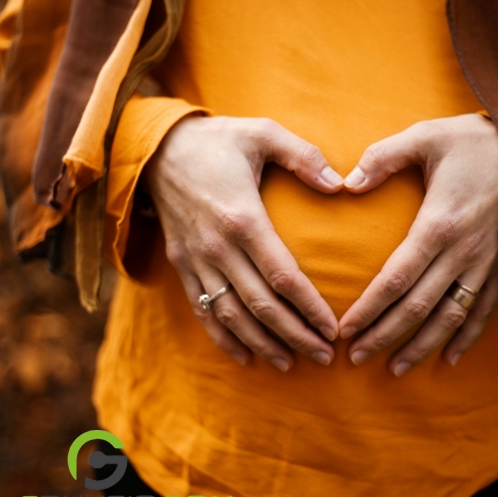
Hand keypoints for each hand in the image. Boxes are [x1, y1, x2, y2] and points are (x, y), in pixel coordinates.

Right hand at [144, 115, 343, 370]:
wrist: (156, 148)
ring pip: (232, 316)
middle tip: (325, 357)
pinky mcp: (182, 265)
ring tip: (291, 364)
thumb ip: (303, 156)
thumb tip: (341, 185)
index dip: (310, 307)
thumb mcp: (262, 132)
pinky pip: (202, 311)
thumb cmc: (218, 140)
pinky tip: (245, 358)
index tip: (334, 328)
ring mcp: (196, 260)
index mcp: (243, 218)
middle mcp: (218, 247)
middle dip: (295, 336)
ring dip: (263, 344)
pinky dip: (223, 338)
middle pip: (261, 306)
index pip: (283, 276)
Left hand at [338, 113, 497, 375]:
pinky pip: (484, 311)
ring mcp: (487, 264)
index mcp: (439, 223)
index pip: (396, 279)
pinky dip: (466, 338)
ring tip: (395, 369)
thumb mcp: (424, 136)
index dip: (369, 309)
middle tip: (355, 358)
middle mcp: (464, 251)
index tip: (345, 330)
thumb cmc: (472, 141)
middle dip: (385, 335)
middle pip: (419, 307)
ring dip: (421, 346)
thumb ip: (382, 157)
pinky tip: (448, 359)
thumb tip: (346, 183)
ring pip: (451, 317)